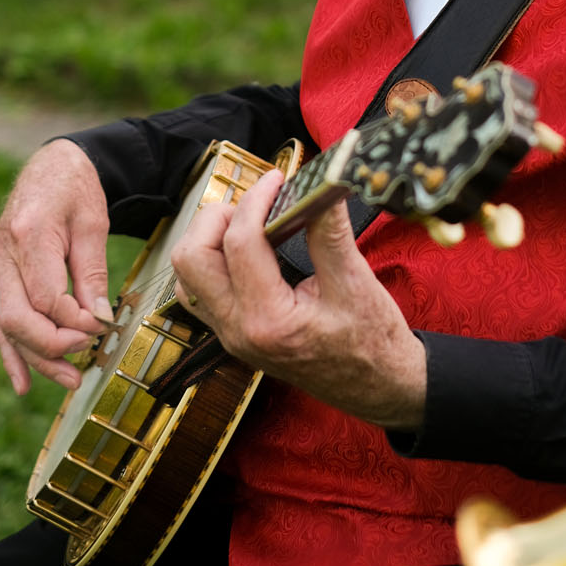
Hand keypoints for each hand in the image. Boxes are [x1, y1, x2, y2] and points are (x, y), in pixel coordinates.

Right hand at [0, 139, 112, 394]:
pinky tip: (23, 384)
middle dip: (51, 345)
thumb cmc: (76, 188)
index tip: (102, 327)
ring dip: (38, 358)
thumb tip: (98, 319)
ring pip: (9, 325)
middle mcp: (4, 254)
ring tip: (71, 381)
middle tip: (86, 356)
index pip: (46, 295)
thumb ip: (93, 271)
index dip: (74, 320)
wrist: (52, 166)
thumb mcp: (93, 222)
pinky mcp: (1, 278)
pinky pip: (2, 322)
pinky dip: (12, 354)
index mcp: (29, 234)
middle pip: (19, 316)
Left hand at [170, 169, 427, 430]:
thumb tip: (319, 183)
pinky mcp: (233, 334)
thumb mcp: (358, 283)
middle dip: (218, 217)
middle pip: (192, 258)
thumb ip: (330, 231)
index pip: (240, 243)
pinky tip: (245, 248)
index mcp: (268, 321)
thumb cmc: (373, 343)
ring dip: (208, 239)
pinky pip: (198, 292)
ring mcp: (230, 335)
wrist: (378, 387)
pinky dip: (211, 261)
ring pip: (187, 275)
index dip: (257, 199)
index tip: (277, 178)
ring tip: (249, 221)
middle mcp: (238, 331)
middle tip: (257, 201)